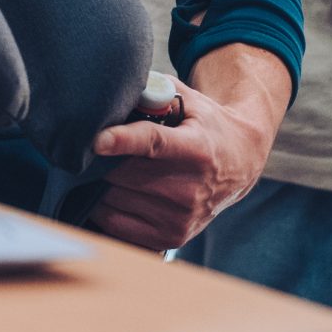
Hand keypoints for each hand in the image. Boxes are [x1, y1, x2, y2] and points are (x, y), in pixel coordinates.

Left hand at [87, 74, 274, 250]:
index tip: (97, 141)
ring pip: (114, 200)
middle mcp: (190, 188)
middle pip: (123, 174)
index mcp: (195, 148)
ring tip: (104, 169)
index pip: (154, 144)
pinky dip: (104, 208)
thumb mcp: (190, 101)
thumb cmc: (205, 127)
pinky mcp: (171, 238)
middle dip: (100, 161)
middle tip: (91, 150)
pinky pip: (116, 225)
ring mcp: (180, 218)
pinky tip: (110, 192)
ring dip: (99, 184)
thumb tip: (117, 93)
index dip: (123, 141)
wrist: (239, 164)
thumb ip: (156, 93)